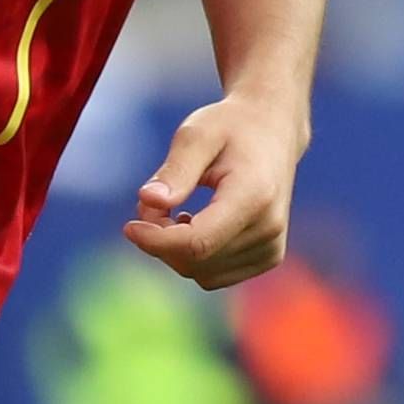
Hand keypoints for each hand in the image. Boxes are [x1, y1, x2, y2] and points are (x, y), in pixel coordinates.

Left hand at [122, 96, 299, 291]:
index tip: (130, 226)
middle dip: (162, 240)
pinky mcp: (268, 258)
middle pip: (195, 261)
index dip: (157, 241)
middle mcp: (269, 228)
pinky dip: (193, 257)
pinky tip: (194, 223)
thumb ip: (175, 170)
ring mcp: (272, 247)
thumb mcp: (197, 134)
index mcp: (254, 196)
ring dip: (175, 249)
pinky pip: (214, 275)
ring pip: (201, 274)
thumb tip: (148, 201)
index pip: (198, 242)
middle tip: (153, 202)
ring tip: (174, 209)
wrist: (273, 131)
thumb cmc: (230, 128)